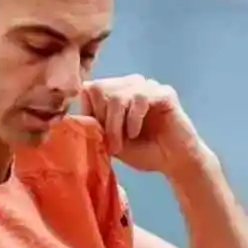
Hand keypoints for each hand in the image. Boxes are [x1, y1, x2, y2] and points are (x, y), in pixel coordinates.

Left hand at [78, 75, 207, 174]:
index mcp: (116, 93)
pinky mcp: (164, 93)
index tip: (98, 135)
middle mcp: (131, 85)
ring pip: (117, 94)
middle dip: (102, 119)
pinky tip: (135, 132)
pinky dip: (133, 118)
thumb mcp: (111, 141)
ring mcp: (148, 86)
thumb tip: (72, 118)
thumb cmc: (144, 152)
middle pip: (100, 88)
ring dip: (116, 123)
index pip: (90, 88)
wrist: (175, 162)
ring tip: (122, 142)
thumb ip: (95, 127)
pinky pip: (140, 97)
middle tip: (112, 143)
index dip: (90, 112)